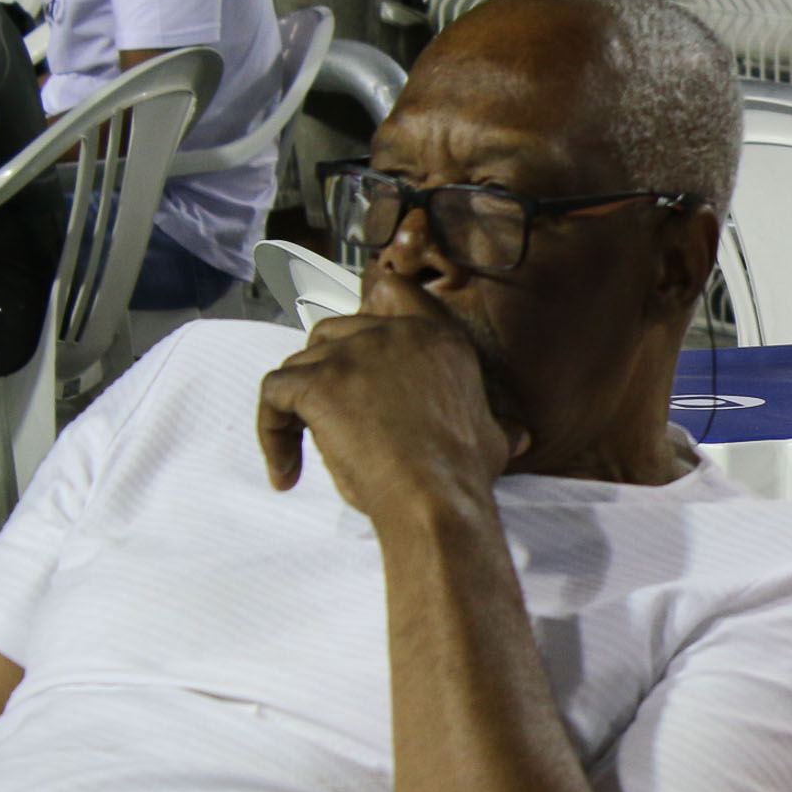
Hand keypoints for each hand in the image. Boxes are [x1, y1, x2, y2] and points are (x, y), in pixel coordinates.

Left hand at [255, 263, 529, 519]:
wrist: (436, 499)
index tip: (352, 349)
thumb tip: (520, 437)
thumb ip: (496, 424)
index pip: (391, 293)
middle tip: (325, 414)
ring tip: (304, 450)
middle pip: (333, 331)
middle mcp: (394, 334)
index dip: (363, 315)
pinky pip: (273, 395)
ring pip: (300, 363)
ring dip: (296, 405)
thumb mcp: (494, 438)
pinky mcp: (317, 383)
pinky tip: (284, 471)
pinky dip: (270, 431)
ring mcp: (352, 355)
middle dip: (323, 369)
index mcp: (438, 338)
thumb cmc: (463, 476)